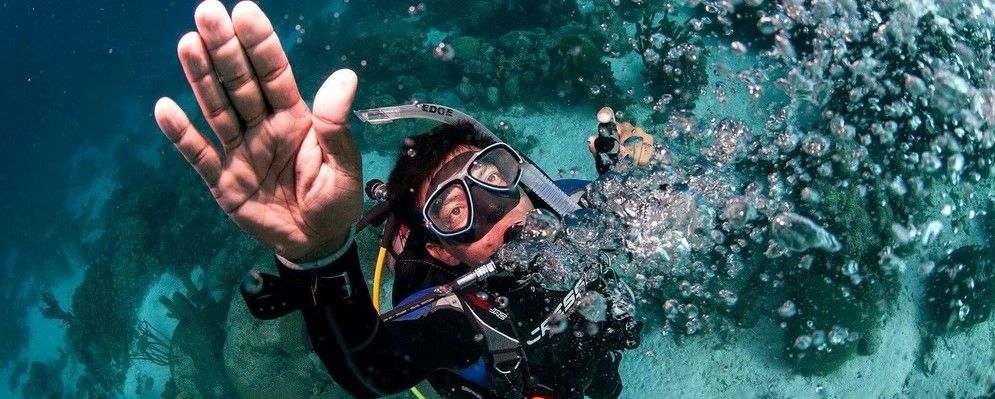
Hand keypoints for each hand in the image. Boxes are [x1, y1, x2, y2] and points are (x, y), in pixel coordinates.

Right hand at [154, 0, 362, 261]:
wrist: (315, 242)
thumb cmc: (334, 200)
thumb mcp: (343, 167)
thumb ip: (336, 125)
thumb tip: (346, 75)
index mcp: (294, 119)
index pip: (274, 74)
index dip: (260, 44)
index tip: (245, 11)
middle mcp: (262, 127)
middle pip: (240, 83)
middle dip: (224, 49)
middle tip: (207, 12)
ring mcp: (239, 152)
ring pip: (217, 109)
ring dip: (201, 78)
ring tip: (188, 43)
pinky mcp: (222, 181)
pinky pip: (199, 155)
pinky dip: (182, 134)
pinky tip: (165, 108)